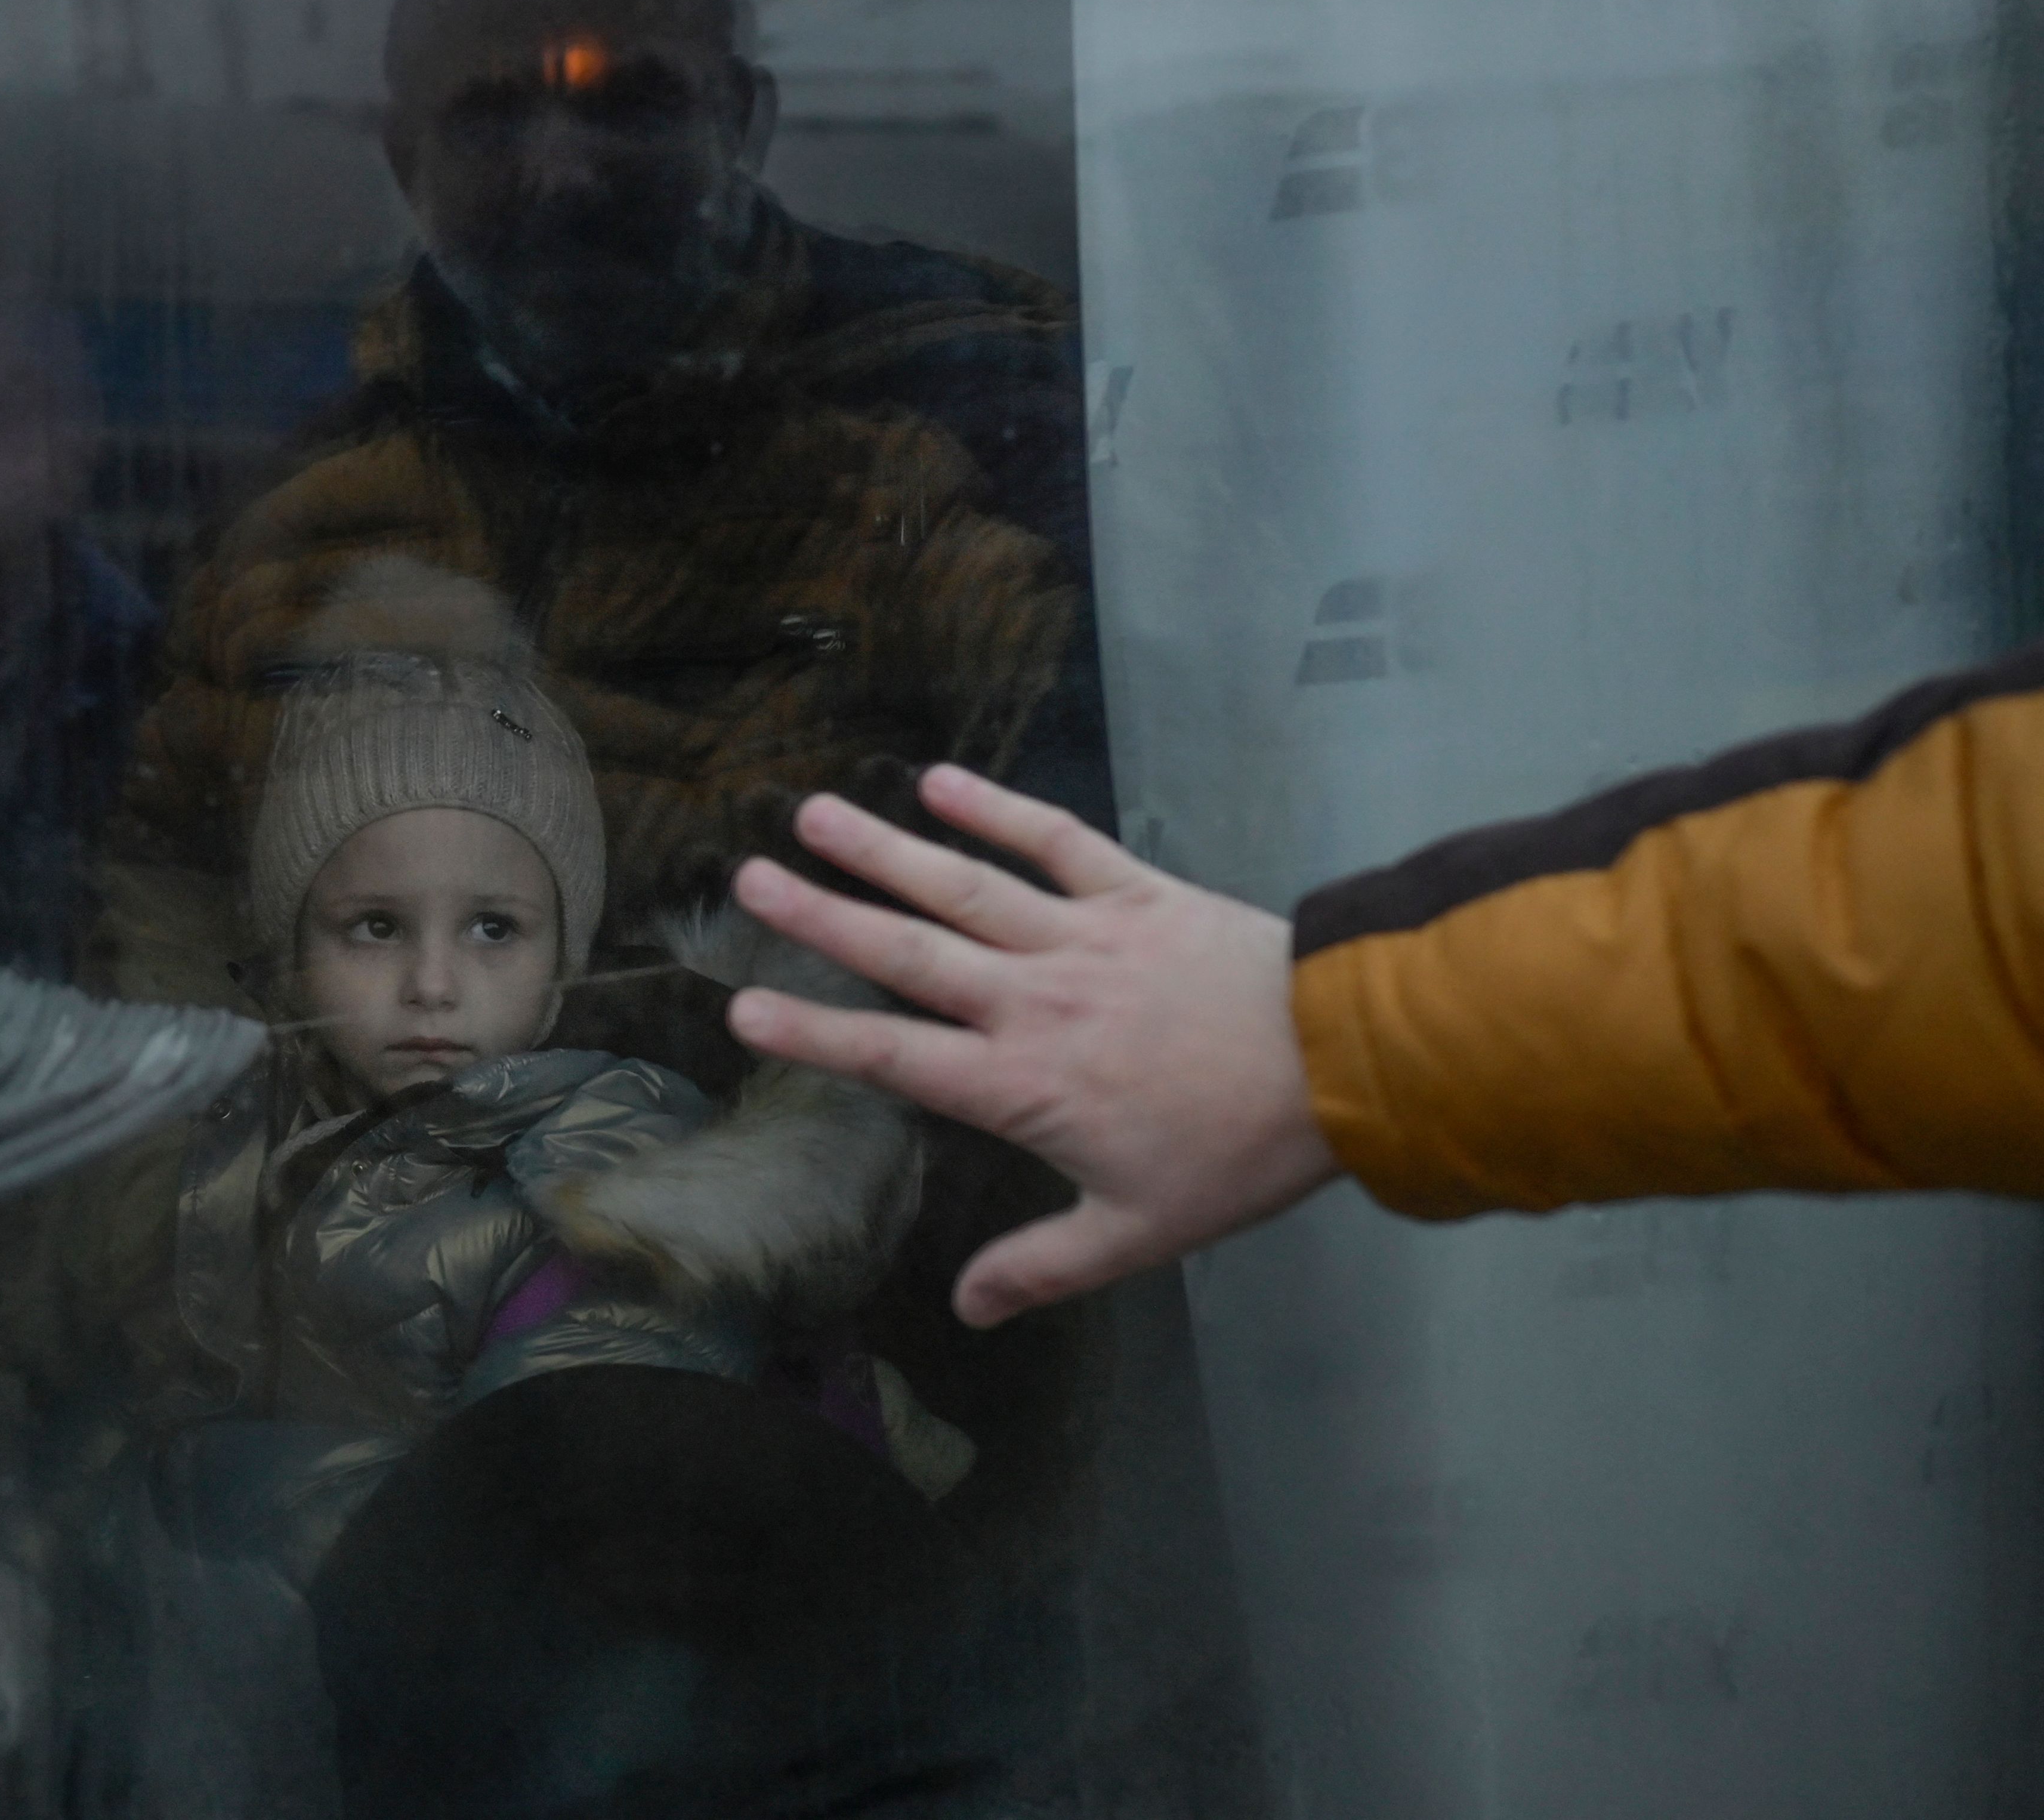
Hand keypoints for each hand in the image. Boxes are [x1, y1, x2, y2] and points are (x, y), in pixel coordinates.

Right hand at [724, 764, 1337, 1325]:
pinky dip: (998, 807)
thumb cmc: (1240, 1153)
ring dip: (884, 848)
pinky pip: (1055, 841)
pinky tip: (941, 779)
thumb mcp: (1139, 1230)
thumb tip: (966, 1308)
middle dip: (821, 918)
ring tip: (816, 812)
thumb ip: (1044, 1264)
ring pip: (963, 886)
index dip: (814, 1035)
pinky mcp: (1135, 892)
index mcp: (1022, 1084)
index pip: (894, 1057)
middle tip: (747, 878)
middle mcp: (1033, 1000)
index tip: (742, 1011)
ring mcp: (1081, 936)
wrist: (1344, 1061)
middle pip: (907, 955)